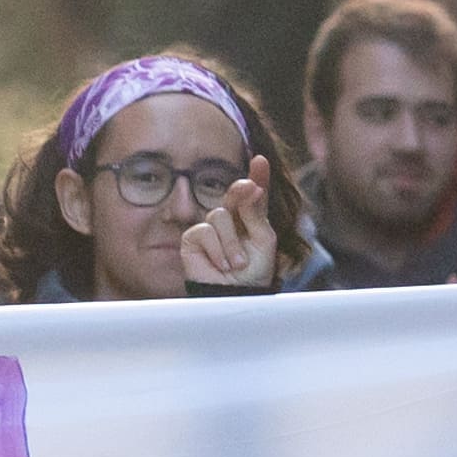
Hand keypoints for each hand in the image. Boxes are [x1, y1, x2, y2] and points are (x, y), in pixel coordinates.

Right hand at [175, 154, 280, 293]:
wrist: (235, 295)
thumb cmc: (253, 273)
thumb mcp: (263, 241)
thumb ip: (256, 213)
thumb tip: (249, 186)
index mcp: (251, 217)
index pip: (253, 193)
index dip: (257, 175)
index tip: (261, 161)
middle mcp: (230, 219)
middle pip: (234, 194)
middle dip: (241, 191)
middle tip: (248, 189)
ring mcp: (210, 227)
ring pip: (219, 215)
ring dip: (231, 243)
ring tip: (237, 264)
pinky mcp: (193, 238)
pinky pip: (204, 231)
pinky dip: (216, 249)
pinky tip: (221, 265)